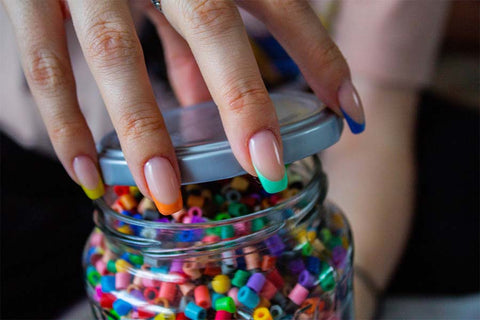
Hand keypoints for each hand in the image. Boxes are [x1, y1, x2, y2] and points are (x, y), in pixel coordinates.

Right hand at [3, 0, 364, 214]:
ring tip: (168, 193)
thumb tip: (207, 100)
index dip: (316, 55)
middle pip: (210, 24)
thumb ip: (196, 38)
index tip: (350, 112)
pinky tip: (87, 174)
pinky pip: (43, 65)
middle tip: (266, 167)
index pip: (276, 1)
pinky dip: (64, 123)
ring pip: (116, 53)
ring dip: (144, 130)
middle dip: (242, 100)